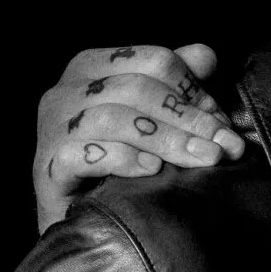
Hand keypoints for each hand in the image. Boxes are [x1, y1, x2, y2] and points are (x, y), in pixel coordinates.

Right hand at [32, 43, 247, 230]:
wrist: (80, 215)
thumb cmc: (121, 160)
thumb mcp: (153, 115)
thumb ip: (176, 83)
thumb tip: (206, 56)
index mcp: (93, 67)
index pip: (153, 60)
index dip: (194, 89)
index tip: (222, 122)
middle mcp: (66, 91)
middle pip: (136, 89)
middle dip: (188, 118)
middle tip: (223, 146)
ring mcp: (51, 129)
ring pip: (112, 118)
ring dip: (165, 139)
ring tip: (199, 159)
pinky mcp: (47, 168)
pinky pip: (82, 154)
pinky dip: (122, 159)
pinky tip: (152, 170)